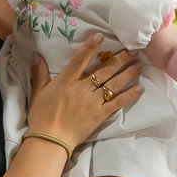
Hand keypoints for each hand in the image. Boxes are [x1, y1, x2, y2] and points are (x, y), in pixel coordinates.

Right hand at [27, 38, 142, 146]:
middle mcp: (81, 88)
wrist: (50, 140)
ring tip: (139, 64)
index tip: (101, 36)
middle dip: (120, 59)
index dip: (90, 47)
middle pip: (104, 70)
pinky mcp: (100, 114)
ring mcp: (92, 101)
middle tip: (134, 49)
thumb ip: (39, 73)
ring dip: (128, 73)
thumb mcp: (38, 93)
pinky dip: (129, 95)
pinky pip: (117, 102)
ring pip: (113, 83)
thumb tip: (36, 54)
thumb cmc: (42, 117)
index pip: (79, 59)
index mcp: (66, 81)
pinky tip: (139, 88)